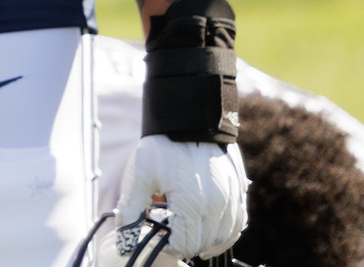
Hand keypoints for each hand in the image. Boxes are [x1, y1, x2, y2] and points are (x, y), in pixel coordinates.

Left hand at [116, 135, 247, 259]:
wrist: (189, 119)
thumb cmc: (161, 146)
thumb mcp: (138, 175)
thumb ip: (131, 210)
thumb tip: (124, 239)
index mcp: (191, 203)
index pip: (183, 244)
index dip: (168, 245)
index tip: (157, 234)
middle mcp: (217, 205)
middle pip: (203, 243)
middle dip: (184, 243)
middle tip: (170, 232)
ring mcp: (231, 199)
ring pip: (223, 238)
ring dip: (206, 242)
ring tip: (188, 235)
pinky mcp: (239, 191)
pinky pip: (238, 224)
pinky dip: (226, 233)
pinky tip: (211, 230)